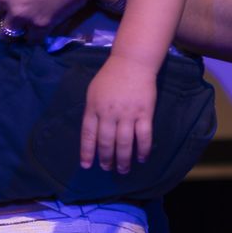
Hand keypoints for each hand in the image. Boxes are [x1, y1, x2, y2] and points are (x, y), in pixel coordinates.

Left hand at [81, 56, 156, 172]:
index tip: (86, 166)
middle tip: (107, 168)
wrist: (132, 62)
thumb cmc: (110, 77)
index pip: (88, 134)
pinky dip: (143, 149)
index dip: (87, 152)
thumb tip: (92, 134)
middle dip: (106, 158)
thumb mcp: (93, 92)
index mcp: (94, 107)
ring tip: (123, 169)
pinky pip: (144, 136)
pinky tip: (141, 158)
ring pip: (124, 142)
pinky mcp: (145, 113)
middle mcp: (109, 113)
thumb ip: (92, 112)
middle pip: (106, 142)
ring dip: (123, 159)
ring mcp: (128, 114)